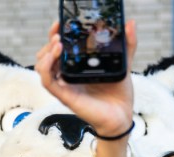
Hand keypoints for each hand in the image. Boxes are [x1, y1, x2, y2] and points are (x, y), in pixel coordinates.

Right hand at [34, 20, 136, 137]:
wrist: (122, 116)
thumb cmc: (119, 94)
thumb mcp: (123, 63)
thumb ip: (127, 44)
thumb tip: (131, 23)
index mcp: (76, 68)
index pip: (58, 50)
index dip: (55, 35)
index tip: (60, 23)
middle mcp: (67, 77)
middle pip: (45, 57)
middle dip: (48, 42)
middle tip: (58, 32)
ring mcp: (65, 86)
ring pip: (42, 67)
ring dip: (46, 52)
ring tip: (58, 42)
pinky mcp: (65, 96)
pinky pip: (47, 81)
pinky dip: (47, 67)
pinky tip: (57, 54)